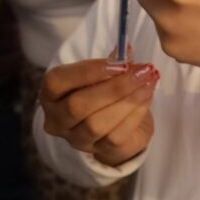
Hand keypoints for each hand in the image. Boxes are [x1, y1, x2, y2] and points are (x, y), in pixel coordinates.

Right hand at [39, 58, 157, 165]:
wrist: (117, 124)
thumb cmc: (105, 91)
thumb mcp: (104, 73)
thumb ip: (113, 61)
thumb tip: (127, 48)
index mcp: (51, 93)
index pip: (57, 82)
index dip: (89, 71)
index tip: (121, 63)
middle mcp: (56, 119)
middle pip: (78, 105)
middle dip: (114, 87)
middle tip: (143, 72)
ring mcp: (75, 139)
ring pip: (97, 124)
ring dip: (128, 100)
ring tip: (149, 83)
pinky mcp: (98, 151)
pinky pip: (116, 135)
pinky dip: (135, 114)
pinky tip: (147, 97)